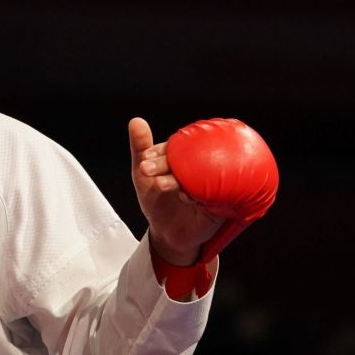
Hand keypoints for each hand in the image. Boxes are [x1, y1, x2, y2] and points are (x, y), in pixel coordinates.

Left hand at [130, 117, 225, 264]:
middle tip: (147, 169)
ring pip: (199, 176)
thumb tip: (135, 121)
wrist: (166, 234)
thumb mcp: (143, 175)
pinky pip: (212, 196)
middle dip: (167, 162)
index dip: (162, 150)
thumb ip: (140, 148)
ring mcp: (210, 186)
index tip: (146, 158)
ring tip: (160, 184)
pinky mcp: (218, 205)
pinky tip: (183, 196)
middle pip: (189, 159)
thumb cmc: (157, 202)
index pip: (178, 146)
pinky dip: (196, 194)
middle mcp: (200, 169)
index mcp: (186, 159)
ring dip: (179, 178)